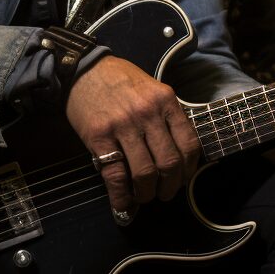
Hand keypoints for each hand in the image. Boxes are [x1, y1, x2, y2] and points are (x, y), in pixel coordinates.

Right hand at [66, 56, 199, 221]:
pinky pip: (115, 175)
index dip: (189, 169)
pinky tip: (123, 205)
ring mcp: (123, 125)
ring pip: (145, 173)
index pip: (188, 143)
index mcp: (165, 100)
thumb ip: (166, 116)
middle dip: (170, 186)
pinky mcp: (99, 137)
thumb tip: (178, 154)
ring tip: (144, 196)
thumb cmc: (122, 81)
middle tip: (165, 193)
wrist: (85, 69)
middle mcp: (148, 113)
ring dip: (147, 194)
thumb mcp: (153, 89)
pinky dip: (121, 197)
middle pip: (169, 163)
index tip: (183, 178)